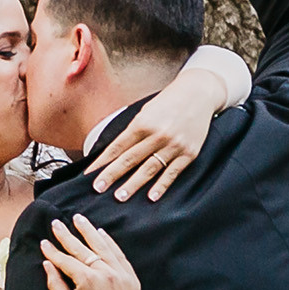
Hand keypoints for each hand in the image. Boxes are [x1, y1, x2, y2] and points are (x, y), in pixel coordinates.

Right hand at [43, 214, 140, 289]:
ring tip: (78, 219)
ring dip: (89, 231)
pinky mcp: (131, 278)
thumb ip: (55, 283)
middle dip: (67, 236)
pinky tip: (101, 233)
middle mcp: (105, 273)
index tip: (44, 242)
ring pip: (103, 246)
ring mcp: (120, 274)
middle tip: (57, 223)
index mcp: (87, 281)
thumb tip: (47, 264)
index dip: (53, 251)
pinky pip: (119, 255)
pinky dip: (110, 243)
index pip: (66, 260)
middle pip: (83, 249)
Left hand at [90, 65, 225, 200]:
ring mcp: (173, 145)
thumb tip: (114, 152)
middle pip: (130, 158)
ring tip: (120, 197)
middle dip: (112, 175)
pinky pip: (172, 172)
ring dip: (134, 184)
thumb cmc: (168, 102)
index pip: (117, 146)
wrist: (199, 93)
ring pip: (149, 168)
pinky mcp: (188, 153)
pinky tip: (151, 196)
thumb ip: (132, 130)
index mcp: (142, 122)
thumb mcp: (146, 111)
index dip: (102, 161)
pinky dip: (162, 185)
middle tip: (98, 188)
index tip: (89, 174)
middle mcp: (157, 134)